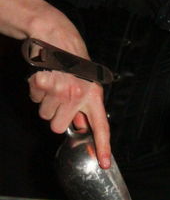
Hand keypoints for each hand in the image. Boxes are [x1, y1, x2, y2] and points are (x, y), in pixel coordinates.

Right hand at [26, 11, 110, 167]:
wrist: (58, 36)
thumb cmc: (73, 60)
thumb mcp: (87, 83)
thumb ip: (84, 106)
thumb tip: (81, 126)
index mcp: (94, 95)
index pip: (101, 126)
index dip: (103, 146)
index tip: (103, 163)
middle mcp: (79, 94)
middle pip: (57, 126)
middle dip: (54, 115)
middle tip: (58, 97)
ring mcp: (61, 89)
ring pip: (44, 114)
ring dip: (45, 101)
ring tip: (53, 83)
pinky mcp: (45, 82)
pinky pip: (35, 99)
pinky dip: (36, 90)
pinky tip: (44, 77)